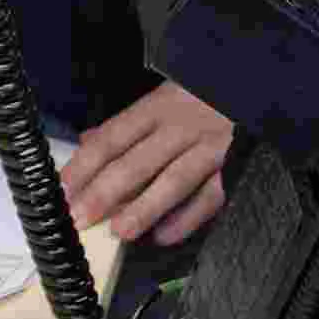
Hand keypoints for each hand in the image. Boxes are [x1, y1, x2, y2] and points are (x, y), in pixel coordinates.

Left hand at [60, 82, 231, 244]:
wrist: (255, 83)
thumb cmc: (204, 94)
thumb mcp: (163, 96)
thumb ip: (127, 124)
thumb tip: (88, 142)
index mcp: (156, 108)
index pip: (112, 138)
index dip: (85, 164)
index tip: (63, 189)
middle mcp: (179, 127)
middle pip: (136, 162)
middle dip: (104, 192)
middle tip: (80, 217)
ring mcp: (207, 147)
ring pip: (172, 181)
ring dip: (143, 208)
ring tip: (119, 232)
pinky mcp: (233, 165)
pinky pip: (210, 196)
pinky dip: (187, 218)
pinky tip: (165, 235)